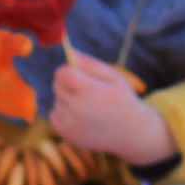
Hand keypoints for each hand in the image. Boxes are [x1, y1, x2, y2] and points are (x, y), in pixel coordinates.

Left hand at [49, 48, 176, 165]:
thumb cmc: (120, 99)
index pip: (62, 73)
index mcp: (92, 91)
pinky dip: (65, 112)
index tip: (77, 72)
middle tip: (86, 90)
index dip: (68, 70)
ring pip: (57, 99)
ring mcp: (69, 123)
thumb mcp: (112, 76)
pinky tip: (82, 117)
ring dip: (68, 98)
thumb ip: (89, 63)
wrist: (129, 133)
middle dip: (68, 83)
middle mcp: (78, 109)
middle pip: (57, 84)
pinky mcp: (64, 133)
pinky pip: (55, 113)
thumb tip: (68, 51)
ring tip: (88, 106)